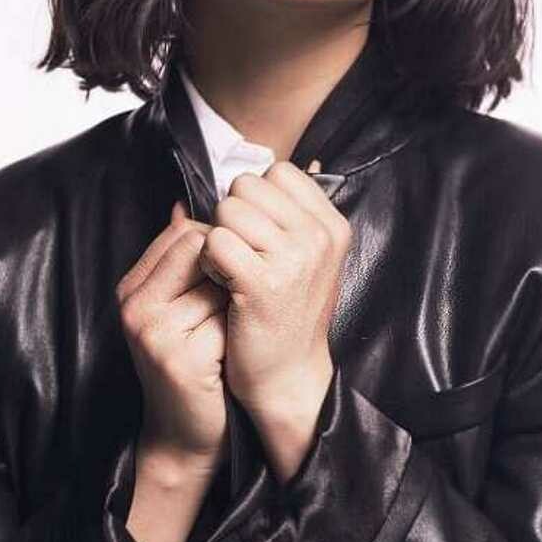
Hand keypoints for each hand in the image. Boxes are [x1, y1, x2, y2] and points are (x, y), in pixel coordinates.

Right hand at [116, 200, 230, 472]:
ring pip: (221, 285)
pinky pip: (228, 323)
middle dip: (227, 273)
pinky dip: (238, 336)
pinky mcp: (181, 360)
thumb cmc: (192, 365)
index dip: (217, 249)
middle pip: (202, 250)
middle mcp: (135, 307)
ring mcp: (154, 334)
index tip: (223, 279)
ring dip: (236, 306)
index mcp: (131, 289)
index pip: (185, 232)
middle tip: (228, 308)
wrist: (184, 435)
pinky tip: (228, 357)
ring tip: (224, 335)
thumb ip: (180, 263)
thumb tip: (188, 206)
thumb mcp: (177, 310)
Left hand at [197, 157, 348, 442]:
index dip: (256, 200)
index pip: (277, 172)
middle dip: (233, 216)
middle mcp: (318, 236)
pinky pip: (216, 241)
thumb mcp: (306, 257)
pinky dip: (209, 261)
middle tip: (242, 257)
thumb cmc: (288, 314)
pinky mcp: (263, 282)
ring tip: (232, 272)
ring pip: (227, 209)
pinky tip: (222, 284)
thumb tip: (255, 166)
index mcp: (332, 225)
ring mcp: (294, 258)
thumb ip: (289, 213)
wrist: (288, 376)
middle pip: (247, 186)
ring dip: (218, 238)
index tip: (260, 237)